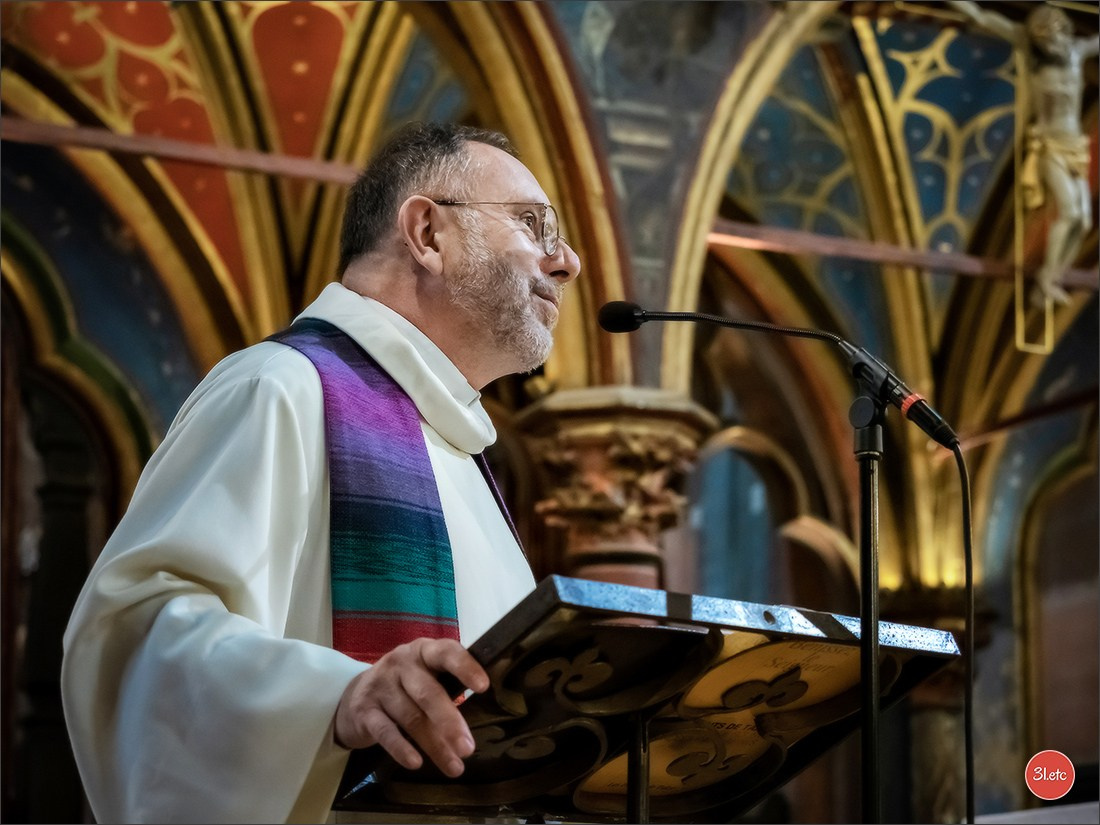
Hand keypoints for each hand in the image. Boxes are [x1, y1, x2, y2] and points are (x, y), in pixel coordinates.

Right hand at [334, 638, 489, 776]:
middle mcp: (401, 663)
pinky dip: (401, 749)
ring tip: (454, 766)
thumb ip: (449, 686)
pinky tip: (416, 763)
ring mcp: (380, 686)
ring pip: (411, 718)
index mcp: (424, 651)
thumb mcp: (425, 675)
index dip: (465, 667)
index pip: (446, 653)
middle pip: (428, 693)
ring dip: (434, 745)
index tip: (484, 687)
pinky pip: (386, 732)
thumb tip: (486, 712)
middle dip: (450, 722)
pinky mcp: (364, 711)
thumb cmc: (405, 686)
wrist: (354, 695)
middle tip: (468, 748)